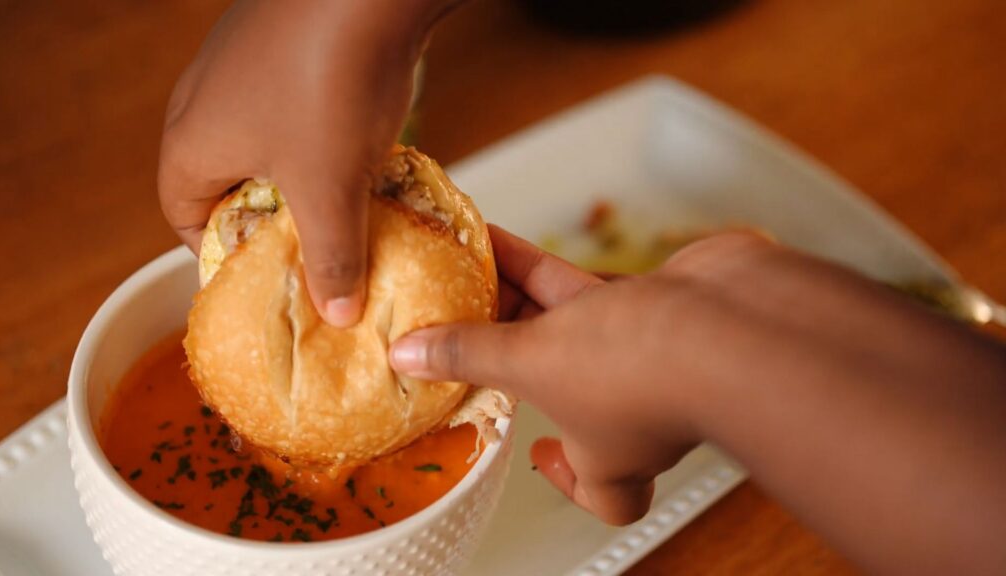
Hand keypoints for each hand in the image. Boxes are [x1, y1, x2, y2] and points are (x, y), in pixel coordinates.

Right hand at [158, 0, 453, 325]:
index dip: (220, 255)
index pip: (184, 219)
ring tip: (345, 203)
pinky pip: (293, 107)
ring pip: (265, 144)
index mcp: (191, 143)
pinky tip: (362, 147)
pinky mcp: (284, 45)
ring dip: (302, 178)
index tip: (264, 278)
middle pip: (225, 183)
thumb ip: (331, 258)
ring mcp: (242, 66)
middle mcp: (203, 101)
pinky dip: (322, 136)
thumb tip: (339, 314)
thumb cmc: (327, 87)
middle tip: (310, 248)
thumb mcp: (329, 190)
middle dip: (269, 221)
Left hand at [391, 225, 709, 524]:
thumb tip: (412, 357)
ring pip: (567, 328)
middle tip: (462, 328)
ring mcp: (648, 353)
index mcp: (609, 454)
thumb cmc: (646, 372)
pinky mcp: (658, 302)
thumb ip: (471, 356)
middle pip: (557, 385)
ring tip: (464, 271)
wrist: (736, 316)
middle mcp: (630, 408)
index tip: (535, 453)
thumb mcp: (534, 365)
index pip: (601, 495)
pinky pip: (583, 284)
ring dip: (515, 300)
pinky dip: (541, 266)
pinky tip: (503, 240)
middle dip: (509, 356)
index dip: (568, 482)